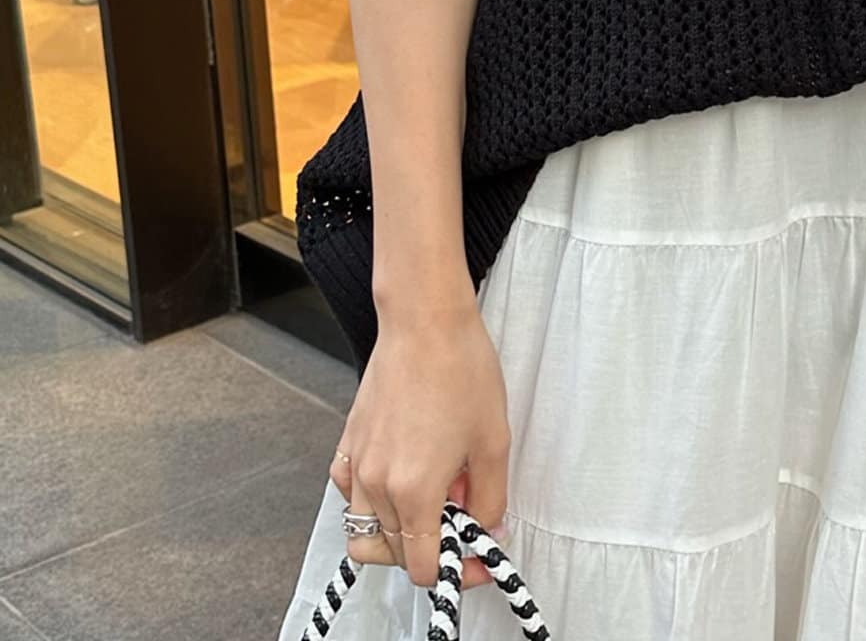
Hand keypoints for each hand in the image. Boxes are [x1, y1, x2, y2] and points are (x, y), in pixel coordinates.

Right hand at [328, 305, 511, 590]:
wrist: (425, 319)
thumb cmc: (462, 368)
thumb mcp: (494, 440)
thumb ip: (490, 498)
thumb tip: (488, 530)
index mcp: (414, 490)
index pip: (425, 567)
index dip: (458, 571)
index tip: (478, 556)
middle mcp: (376, 484)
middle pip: (396, 554)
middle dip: (433, 548)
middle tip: (463, 519)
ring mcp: (356, 464)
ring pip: (366, 532)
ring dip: (399, 532)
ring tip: (433, 498)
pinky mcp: (347, 444)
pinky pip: (350, 497)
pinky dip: (372, 503)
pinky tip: (401, 478)